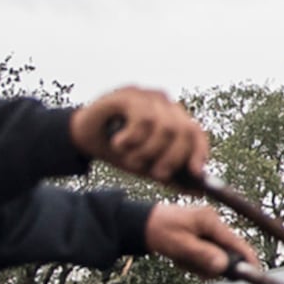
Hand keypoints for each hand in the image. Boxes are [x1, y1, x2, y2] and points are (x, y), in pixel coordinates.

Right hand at [73, 86, 208, 183]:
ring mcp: (148, 96)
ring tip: (130, 157)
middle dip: (173, 157)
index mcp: (173, 118)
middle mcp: (165, 104)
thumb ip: (170, 175)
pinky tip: (120, 143)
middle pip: (185, 131)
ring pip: (166, 127)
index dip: (200, 152)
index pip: (196, 132)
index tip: (196, 172)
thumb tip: (197, 190)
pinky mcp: (131, 94)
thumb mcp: (146, 166)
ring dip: (148, 151)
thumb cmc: (118, 149)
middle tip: (157, 174)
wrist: (84, 137)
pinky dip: (134, 138)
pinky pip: (145, 120)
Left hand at [144, 199, 240, 277]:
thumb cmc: (159, 231)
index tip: (256, 271)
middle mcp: (212, 223)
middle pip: (225, 251)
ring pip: (215, 255)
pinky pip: (206, 253)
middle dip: (210, 264)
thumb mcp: (181, 246)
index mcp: (210, 221)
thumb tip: (224, 266)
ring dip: (199, 263)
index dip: (247, 257)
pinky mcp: (201, 235)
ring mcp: (207, 229)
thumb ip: (203, 256)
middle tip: (191, 266)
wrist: (142, 224)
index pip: (236, 241)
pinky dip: (194, 260)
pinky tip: (181, 257)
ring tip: (181, 259)